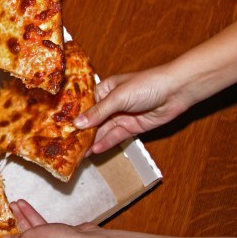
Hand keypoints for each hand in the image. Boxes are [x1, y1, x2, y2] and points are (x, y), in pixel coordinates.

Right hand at [73, 66, 190, 153]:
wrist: (176, 91)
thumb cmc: (146, 85)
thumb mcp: (118, 97)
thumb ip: (98, 112)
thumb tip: (77, 124)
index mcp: (104, 89)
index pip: (85, 105)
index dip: (74, 116)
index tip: (60, 128)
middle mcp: (111, 103)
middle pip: (93, 120)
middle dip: (81, 132)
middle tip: (66, 144)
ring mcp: (121, 116)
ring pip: (103, 130)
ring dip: (92, 141)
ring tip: (77, 152)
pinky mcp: (132, 127)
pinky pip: (115, 137)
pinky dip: (105, 143)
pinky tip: (94, 150)